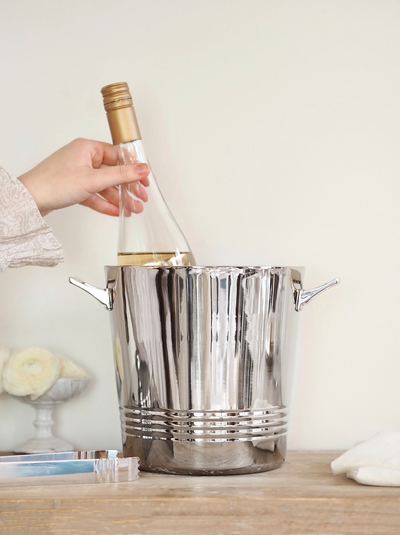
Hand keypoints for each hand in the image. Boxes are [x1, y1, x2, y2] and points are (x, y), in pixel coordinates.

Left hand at [18, 138, 149, 216]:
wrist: (29, 200)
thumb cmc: (53, 183)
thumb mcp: (93, 180)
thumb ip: (121, 175)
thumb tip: (143, 168)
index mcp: (87, 148)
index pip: (119, 156)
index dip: (134, 169)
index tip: (146, 180)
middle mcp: (83, 158)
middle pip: (113, 172)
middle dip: (128, 188)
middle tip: (141, 199)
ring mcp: (78, 173)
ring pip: (105, 186)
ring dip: (119, 198)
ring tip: (132, 209)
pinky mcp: (74, 188)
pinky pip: (95, 195)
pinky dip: (105, 203)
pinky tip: (117, 211)